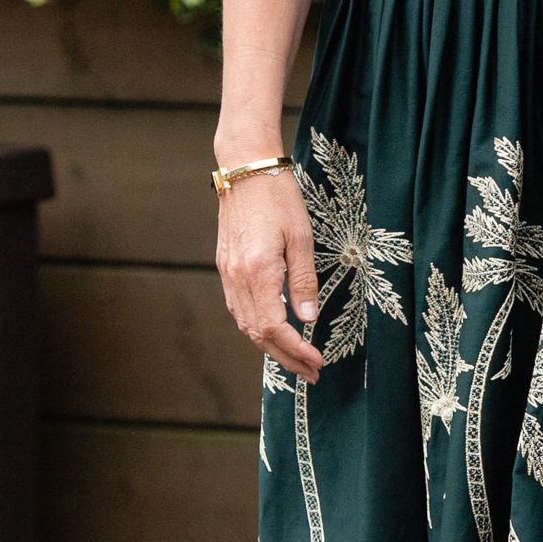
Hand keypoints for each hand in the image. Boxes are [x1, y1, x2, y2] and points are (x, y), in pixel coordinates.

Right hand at [216, 165, 324, 379]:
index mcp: (257, 271)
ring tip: (297, 359)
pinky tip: (274, 331)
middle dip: (285, 358)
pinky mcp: (225, 266)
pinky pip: (238, 308)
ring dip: (270, 346)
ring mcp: (227, 273)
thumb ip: (303, 281)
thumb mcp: (301, 237)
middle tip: (312, 373)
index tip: (317, 362)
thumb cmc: (278, 197)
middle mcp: (237, 277)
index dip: (295, 351)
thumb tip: (308, 318)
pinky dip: (257, 326)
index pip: (273, 328)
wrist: (245, 168)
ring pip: (245, 324)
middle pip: (257, 333)